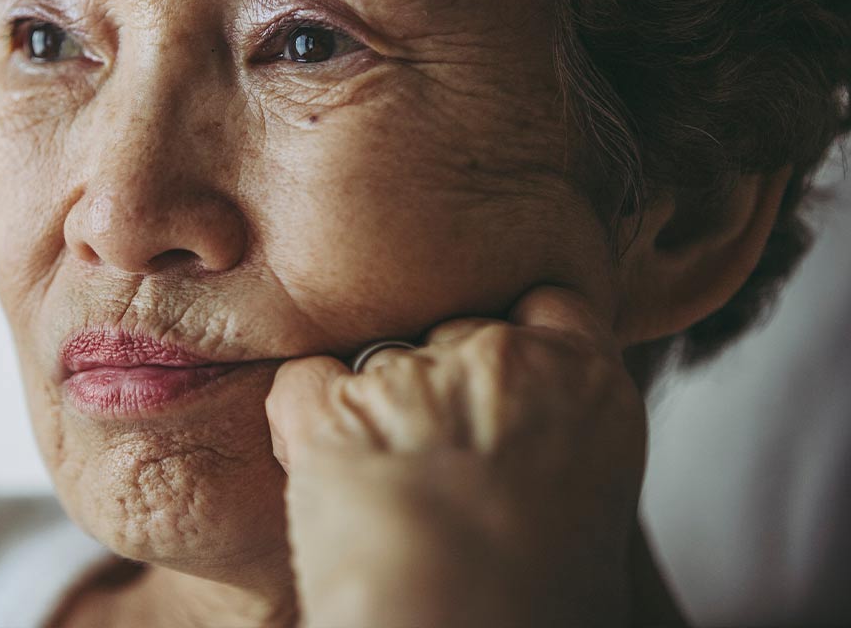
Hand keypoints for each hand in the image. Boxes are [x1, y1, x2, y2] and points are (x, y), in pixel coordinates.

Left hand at [264, 286, 647, 627]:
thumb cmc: (538, 612)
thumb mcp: (598, 517)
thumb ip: (557, 446)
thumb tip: (531, 464)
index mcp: (586, 385)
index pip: (547, 304)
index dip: (516, 339)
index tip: (499, 386)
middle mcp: (502, 361)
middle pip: (453, 331)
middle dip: (438, 389)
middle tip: (438, 471)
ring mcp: (414, 376)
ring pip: (376, 361)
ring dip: (372, 416)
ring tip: (390, 502)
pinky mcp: (334, 409)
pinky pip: (303, 381)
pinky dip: (302, 421)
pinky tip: (326, 475)